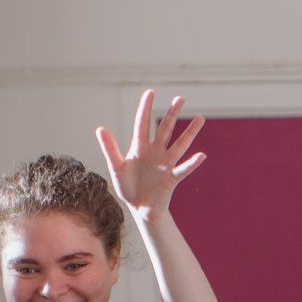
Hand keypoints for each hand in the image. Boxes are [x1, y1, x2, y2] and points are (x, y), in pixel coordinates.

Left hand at [97, 90, 207, 220]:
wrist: (140, 208)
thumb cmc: (128, 187)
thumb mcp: (116, 168)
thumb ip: (110, 148)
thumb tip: (100, 129)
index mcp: (140, 148)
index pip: (143, 124)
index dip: (146, 108)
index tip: (150, 93)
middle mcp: (155, 152)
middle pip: (165, 129)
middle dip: (172, 114)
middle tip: (181, 98)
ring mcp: (165, 164)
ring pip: (179, 145)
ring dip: (189, 132)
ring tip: (200, 118)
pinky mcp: (172, 178)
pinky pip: (183, 169)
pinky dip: (192, 163)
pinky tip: (201, 155)